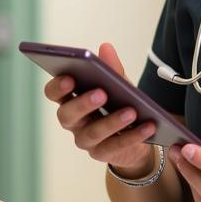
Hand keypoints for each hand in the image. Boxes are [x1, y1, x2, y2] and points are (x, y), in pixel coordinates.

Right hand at [43, 43, 157, 176]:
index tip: (69, 77)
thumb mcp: (118, 84)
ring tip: (131, 111)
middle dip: (83, 103)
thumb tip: (105, 47)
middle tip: (101, 93)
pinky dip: (133, 136)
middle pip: (67, 114)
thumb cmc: (118, 103)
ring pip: (93, 133)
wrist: (135, 134)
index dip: (57, 86)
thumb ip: (111, 68)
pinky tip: (148, 126)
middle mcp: (72, 121)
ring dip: (112, 122)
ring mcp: (85, 139)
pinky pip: (115, 146)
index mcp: (69, 98)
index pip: (53, 92)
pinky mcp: (102, 154)